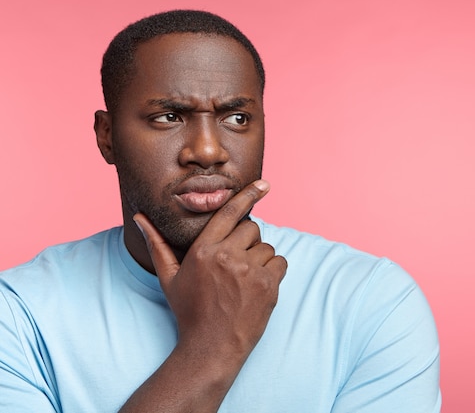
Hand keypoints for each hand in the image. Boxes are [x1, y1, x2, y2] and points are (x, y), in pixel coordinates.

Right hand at [133, 179, 287, 365]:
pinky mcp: (268, 284)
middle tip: (237, 263)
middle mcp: (227, 256)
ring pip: (267, 246)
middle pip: (251, 228)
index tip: (264, 185)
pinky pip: (279, 262)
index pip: (229, 212)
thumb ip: (157, 244)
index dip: (248, 195)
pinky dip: (273, 271)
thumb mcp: (169, 277)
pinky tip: (257, 286)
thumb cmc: (189, 311)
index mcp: (203, 250)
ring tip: (244, 280)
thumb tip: (139, 217)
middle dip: (247, 241)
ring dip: (260, 258)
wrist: (212, 347)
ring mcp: (249, 270)